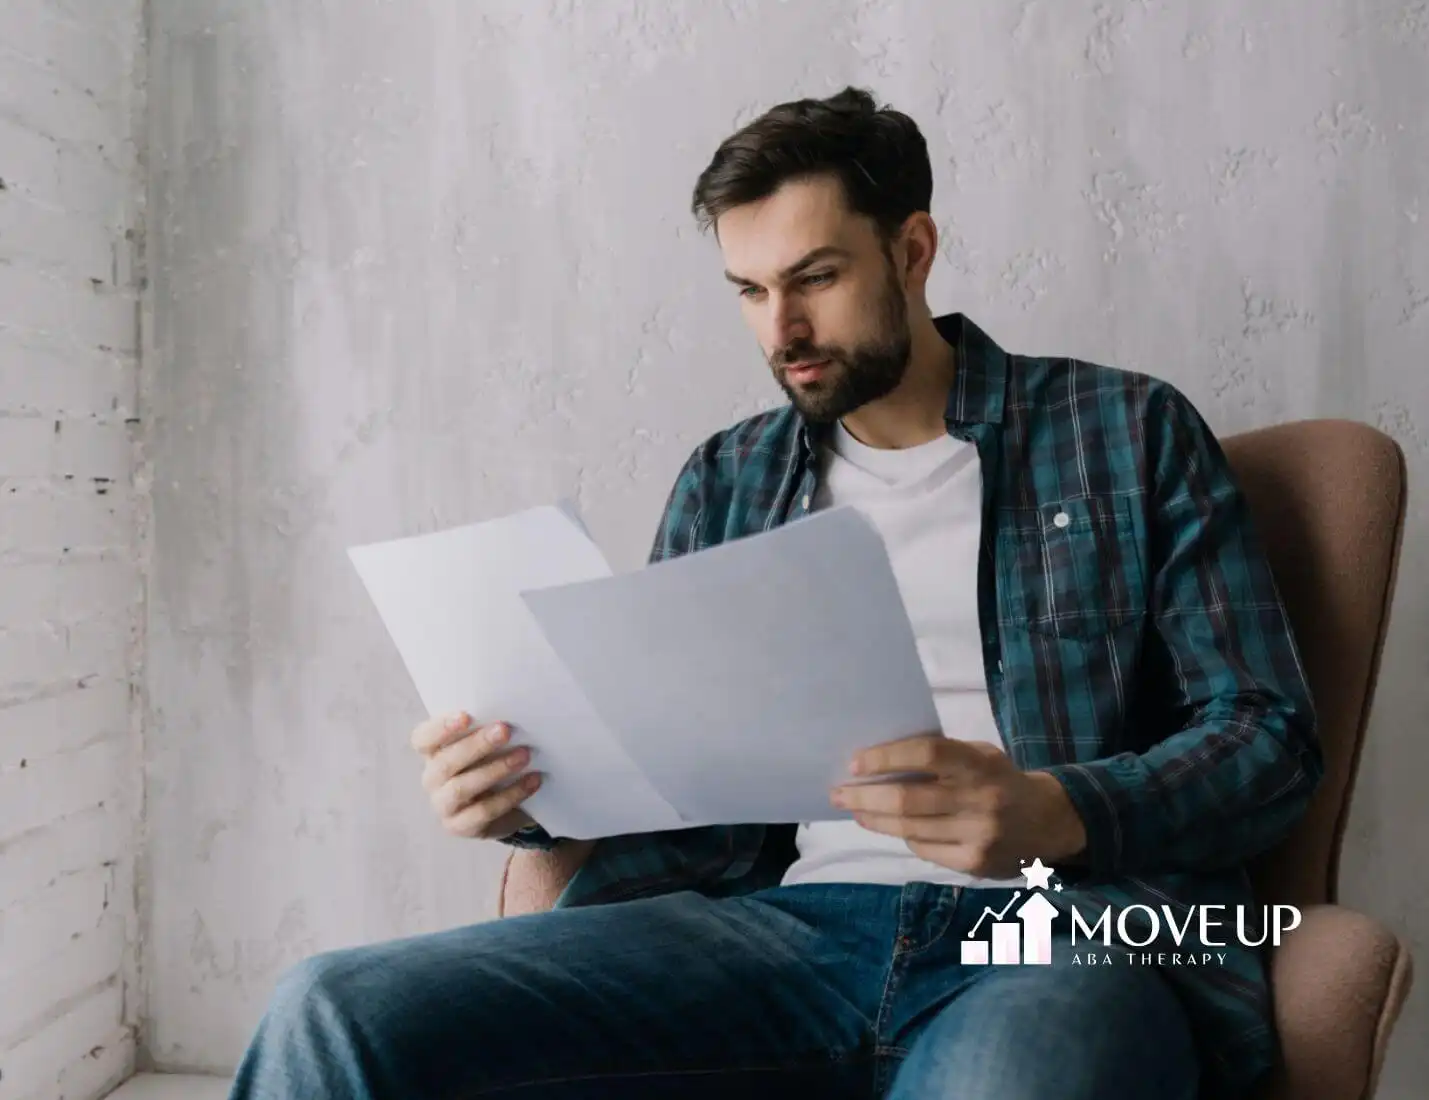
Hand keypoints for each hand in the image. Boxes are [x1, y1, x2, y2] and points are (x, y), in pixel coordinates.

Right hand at [411, 712, 541, 839]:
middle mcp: (431, 779)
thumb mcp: (486, 745)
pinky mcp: (460, 827)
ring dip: (495, 770)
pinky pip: (483, 812)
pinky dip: (510, 795)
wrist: (504, 806)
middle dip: (476, 745)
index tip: (466, 716)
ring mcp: (443, 805)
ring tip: (524, 755)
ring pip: (461, 788)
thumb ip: (486, 730)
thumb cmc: (490, 763)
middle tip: (505, 730)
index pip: (423, 739)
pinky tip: (532, 781)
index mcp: (432, 753)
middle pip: (445, 763)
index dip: (440, 727)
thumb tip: (510, 712)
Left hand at [830, 734, 1085, 879]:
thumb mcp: (978, 756)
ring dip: (874, 819)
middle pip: (908, 800)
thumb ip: (939, 757)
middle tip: (837, 793)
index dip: (887, 758)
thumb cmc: (999, 779)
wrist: (1048, 822)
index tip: (855, 763)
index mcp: (979, 764)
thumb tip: (879, 762)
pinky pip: (924, 849)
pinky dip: (904, 837)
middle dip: (864, 797)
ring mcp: (978, 836)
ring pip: (909, 829)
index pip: (926, 755)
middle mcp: (980, 800)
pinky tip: (891, 827)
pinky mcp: (975, 864)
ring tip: (854, 809)